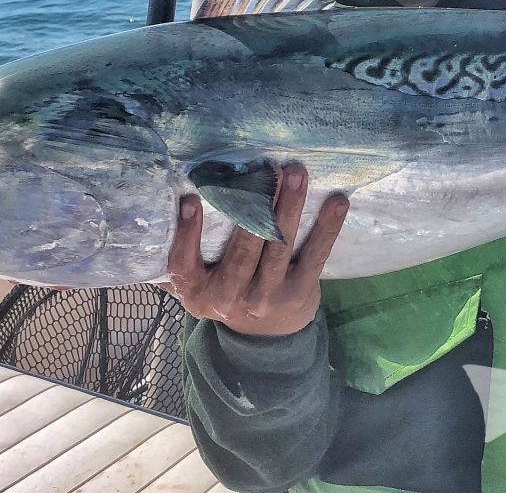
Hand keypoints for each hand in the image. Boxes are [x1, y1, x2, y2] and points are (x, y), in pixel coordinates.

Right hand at [165, 164, 348, 335]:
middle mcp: (229, 297)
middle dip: (255, 204)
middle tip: (264, 169)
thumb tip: (168, 197)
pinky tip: (336, 202)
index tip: (190, 199)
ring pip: (278, 246)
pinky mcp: (298, 293)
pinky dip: (327, 228)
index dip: (186, 234)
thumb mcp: (196, 279)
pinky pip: (314, 257)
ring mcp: (266, 297)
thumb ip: (182, 251)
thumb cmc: (224, 287)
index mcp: (198, 291)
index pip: (183, 263)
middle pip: (242, 247)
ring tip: (296, 173)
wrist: (262, 337)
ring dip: (289, 206)